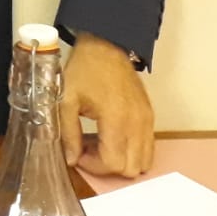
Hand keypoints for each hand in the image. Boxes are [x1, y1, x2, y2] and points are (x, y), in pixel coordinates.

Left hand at [60, 32, 153, 177]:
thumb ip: (68, 133)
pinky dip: (133, 152)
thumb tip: (71, 159)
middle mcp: (137, 124)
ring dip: (122, 161)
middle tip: (88, 149)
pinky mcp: (150, 117)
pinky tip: (113, 137)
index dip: (93, 166)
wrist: (106, 47)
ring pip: (144, 162)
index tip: (79, 153)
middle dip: (106, 166)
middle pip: (131, 169)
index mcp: (116, 120)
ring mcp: (147, 121)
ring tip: (100, 143)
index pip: (113, 164)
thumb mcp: (66, 99)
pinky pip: (148, 148)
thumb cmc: (85, 69)